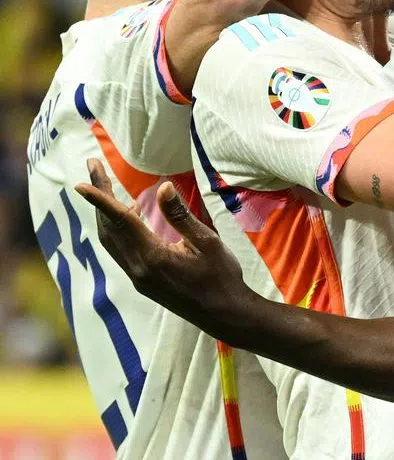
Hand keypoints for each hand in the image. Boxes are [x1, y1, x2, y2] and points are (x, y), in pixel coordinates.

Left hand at [75, 160, 251, 331]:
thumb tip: (162, 188)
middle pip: (108, 228)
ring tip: (107, 186)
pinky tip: (128, 216)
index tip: (81, 182)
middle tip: (94, 168)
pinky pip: (119, 250)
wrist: (224, 314)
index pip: (120, 221)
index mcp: (152, 256)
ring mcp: (138, 277)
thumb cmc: (221, 276)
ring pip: (110, 240)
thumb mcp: (207, 242)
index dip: (101, 199)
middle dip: (99, 197)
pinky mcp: (142, 282)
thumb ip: (181, 216)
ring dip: (105, 213)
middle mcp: (137, 268)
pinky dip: (116, 229)